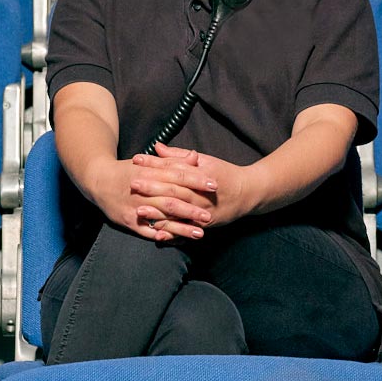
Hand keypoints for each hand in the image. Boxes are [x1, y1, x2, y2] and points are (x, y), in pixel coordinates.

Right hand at [86, 156, 212, 242]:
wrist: (98, 180)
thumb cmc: (127, 170)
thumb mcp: (149, 162)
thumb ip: (173, 160)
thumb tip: (195, 156)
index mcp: (150, 173)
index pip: (178, 176)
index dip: (196, 181)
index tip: (214, 185)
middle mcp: (143, 191)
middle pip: (172, 200)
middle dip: (192, 209)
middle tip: (210, 215)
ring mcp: (136, 208)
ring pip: (162, 218)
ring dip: (181, 227)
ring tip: (200, 233)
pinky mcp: (129, 221)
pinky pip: (147, 231)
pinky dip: (161, 235)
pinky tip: (175, 240)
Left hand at [134, 142, 256, 227]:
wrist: (248, 193)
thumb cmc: (224, 173)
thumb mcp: (205, 160)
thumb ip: (179, 155)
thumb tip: (157, 146)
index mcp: (201, 175)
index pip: (174, 168)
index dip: (154, 164)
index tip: (136, 160)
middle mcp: (202, 194)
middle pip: (174, 190)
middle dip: (153, 188)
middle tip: (133, 183)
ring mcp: (204, 212)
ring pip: (179, 212)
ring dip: (158, 212)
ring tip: (139, 210)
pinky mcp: (205, 226)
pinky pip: (186, 230)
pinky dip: (172, 232)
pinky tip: (157, 233)